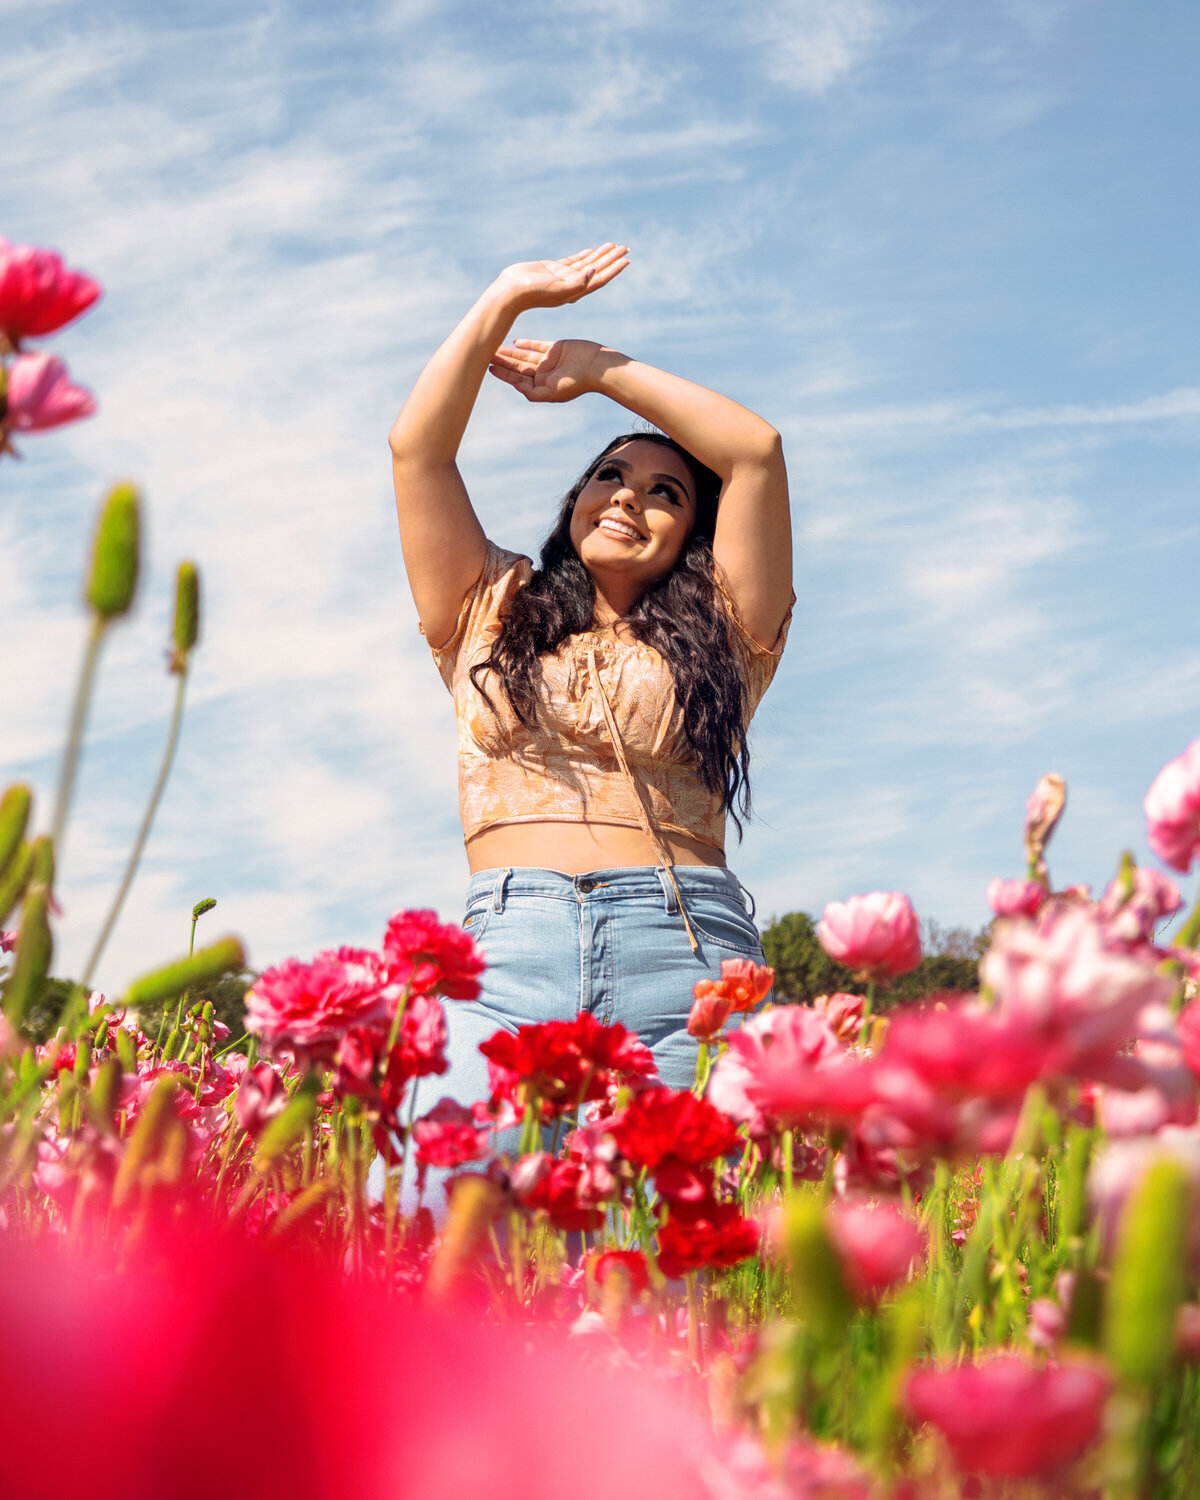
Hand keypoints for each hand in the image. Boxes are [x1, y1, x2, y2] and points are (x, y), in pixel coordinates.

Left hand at [488, 338, 606, 403]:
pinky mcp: (556, 349)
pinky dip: (527, 344)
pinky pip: (538, 346)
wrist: (596, 367)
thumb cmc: (576, 382)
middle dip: (503, 362)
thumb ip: (533, 393)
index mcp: (542, 387)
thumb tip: (515, 386)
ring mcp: (549, 361)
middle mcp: (543, 375)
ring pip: (525, 356)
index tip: (488, 367)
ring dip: (511, 353)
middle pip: (518, 367)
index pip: (518, 379)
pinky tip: (515, 342)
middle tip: (485, 353)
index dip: (504, 374)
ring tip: (495, 347)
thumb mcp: (552, 393)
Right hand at [492, 244, 628, 310]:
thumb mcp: (558, 290)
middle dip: (612, 259)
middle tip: (626, 248)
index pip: (600, 279)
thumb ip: (578, 283)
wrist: (511, 292)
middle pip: (597, 269)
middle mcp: (572, 284)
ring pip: (587, 263)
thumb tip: (595, 271)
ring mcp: (563, 277)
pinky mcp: (553, 269)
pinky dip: (585, 256)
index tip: (626, 259)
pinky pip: (574, 261)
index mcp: (576, 291)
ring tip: (613, 245)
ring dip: (600, 255)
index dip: (614, 269)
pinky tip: (592, 251)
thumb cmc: (533, 294)